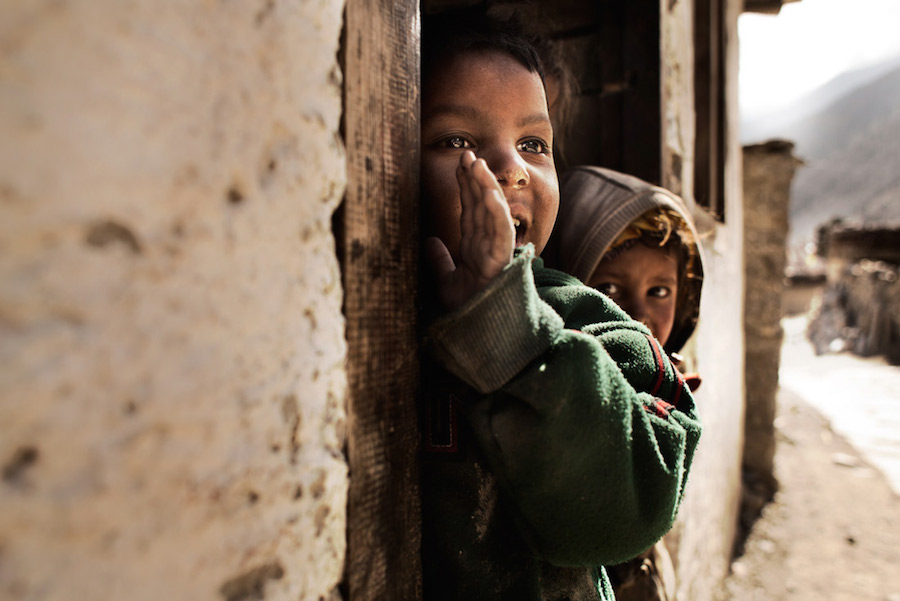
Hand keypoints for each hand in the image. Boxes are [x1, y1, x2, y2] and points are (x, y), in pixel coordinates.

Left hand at [426, 150, 514, 310]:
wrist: (478, 330)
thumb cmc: (468, 308)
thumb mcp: (446, 281)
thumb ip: (439, 260)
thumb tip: (429, 241)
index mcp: (476, 246)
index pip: (471, 208)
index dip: (466, 185)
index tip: (460, 163)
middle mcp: (488, 243)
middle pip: (481, 204)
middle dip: (475, 178)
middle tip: (467, 153)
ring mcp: (496, 250)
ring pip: (493, 212)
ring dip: (486, 187)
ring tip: (477, 164)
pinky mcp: (502, 260)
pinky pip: (501, 232)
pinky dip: (497, 213)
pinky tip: (490, 195)